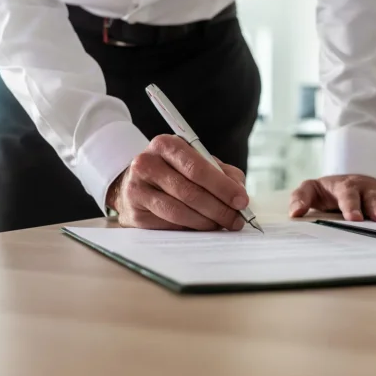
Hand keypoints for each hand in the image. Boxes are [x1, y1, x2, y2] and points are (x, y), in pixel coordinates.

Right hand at [106, 135, 248, 230]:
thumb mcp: (195, 162)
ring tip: (220, 225)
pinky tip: (200, 228)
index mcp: (165, 145)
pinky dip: (189, 229)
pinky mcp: (134, 214)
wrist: (135, 182)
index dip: (222, 187)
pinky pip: (168, 226)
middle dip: (219, 208)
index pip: (197, 168)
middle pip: (189, 192)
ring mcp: (136, 190)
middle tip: (236, 219)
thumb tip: (239, 192)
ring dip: (205, 222)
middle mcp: (146, 164)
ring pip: (179, 211)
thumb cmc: (172, 171)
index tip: (241, 201)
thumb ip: (221, 173)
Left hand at [289, 175, 375, 222]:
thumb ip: (300, 198)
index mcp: (345, 186)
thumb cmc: (327, 189)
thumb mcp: (309, 189)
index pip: (348, 196)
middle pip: (373, 197)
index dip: (351, 207)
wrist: (345, 178)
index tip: (354, 219)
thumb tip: (295, 213)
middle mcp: (366, 186)